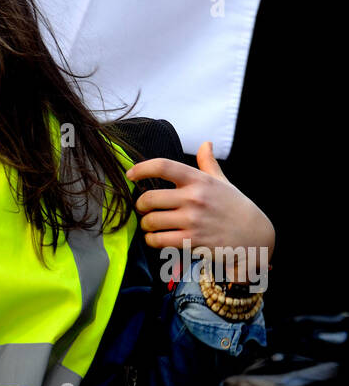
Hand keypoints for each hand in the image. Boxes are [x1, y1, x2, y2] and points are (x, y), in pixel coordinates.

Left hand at [126, 141, 274, 282]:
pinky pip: (158, 240)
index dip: (141, 168)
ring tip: (150, 225)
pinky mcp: (192, 241)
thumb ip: (208, 163)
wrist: (255, 237)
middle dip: (140, 205)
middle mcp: (194, 198)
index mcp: (199, 180)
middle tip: (143, 208)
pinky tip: (156, 238)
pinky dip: (152, 240)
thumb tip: (206, 143)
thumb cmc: (235, 207)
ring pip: (151, 221)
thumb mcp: (223, 182)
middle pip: (149, 198)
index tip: (130, 174)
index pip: (163, 166)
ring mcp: (192, 221)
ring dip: (145, 225)